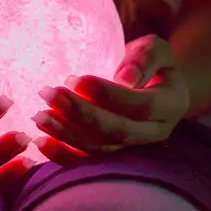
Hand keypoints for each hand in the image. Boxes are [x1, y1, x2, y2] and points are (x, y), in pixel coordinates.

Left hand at [31, 34, 189, 163]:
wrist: (152, 85)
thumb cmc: (151, 61)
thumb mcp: (155, 49)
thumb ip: (144, 59)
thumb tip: (125, 79)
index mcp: (171, 105)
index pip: (140, 105)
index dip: (107, 95)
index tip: (75, 79)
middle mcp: (155, 133)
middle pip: (116, 131)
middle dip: (79, 114)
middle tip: (48, 94)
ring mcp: (133, 149)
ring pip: (99, 149)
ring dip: (66, 135)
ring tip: (39, 116)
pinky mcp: (112, 157)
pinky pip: (87, 161)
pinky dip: (62, 155)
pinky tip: (40, 142)